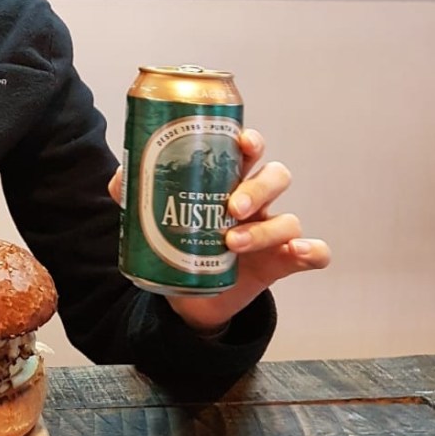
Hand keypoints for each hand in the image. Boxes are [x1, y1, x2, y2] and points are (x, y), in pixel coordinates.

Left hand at [108, 128, 329, 332]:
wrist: (186, 294)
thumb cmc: (177, 241)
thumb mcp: (151, 215)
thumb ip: (134, 192)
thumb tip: (122, 178)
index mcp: (228, 179)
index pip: (248, 149)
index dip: (251, 141)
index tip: (241, 143)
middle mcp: (255, 201)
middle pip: (275, 176)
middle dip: (258, 187)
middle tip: (231, 206)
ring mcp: (271, 232)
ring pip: (289, 217)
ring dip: (266, 229)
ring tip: (233, 242)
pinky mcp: (281, 263)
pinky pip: (313, 253)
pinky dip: (312, 251)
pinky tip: (297, 253)